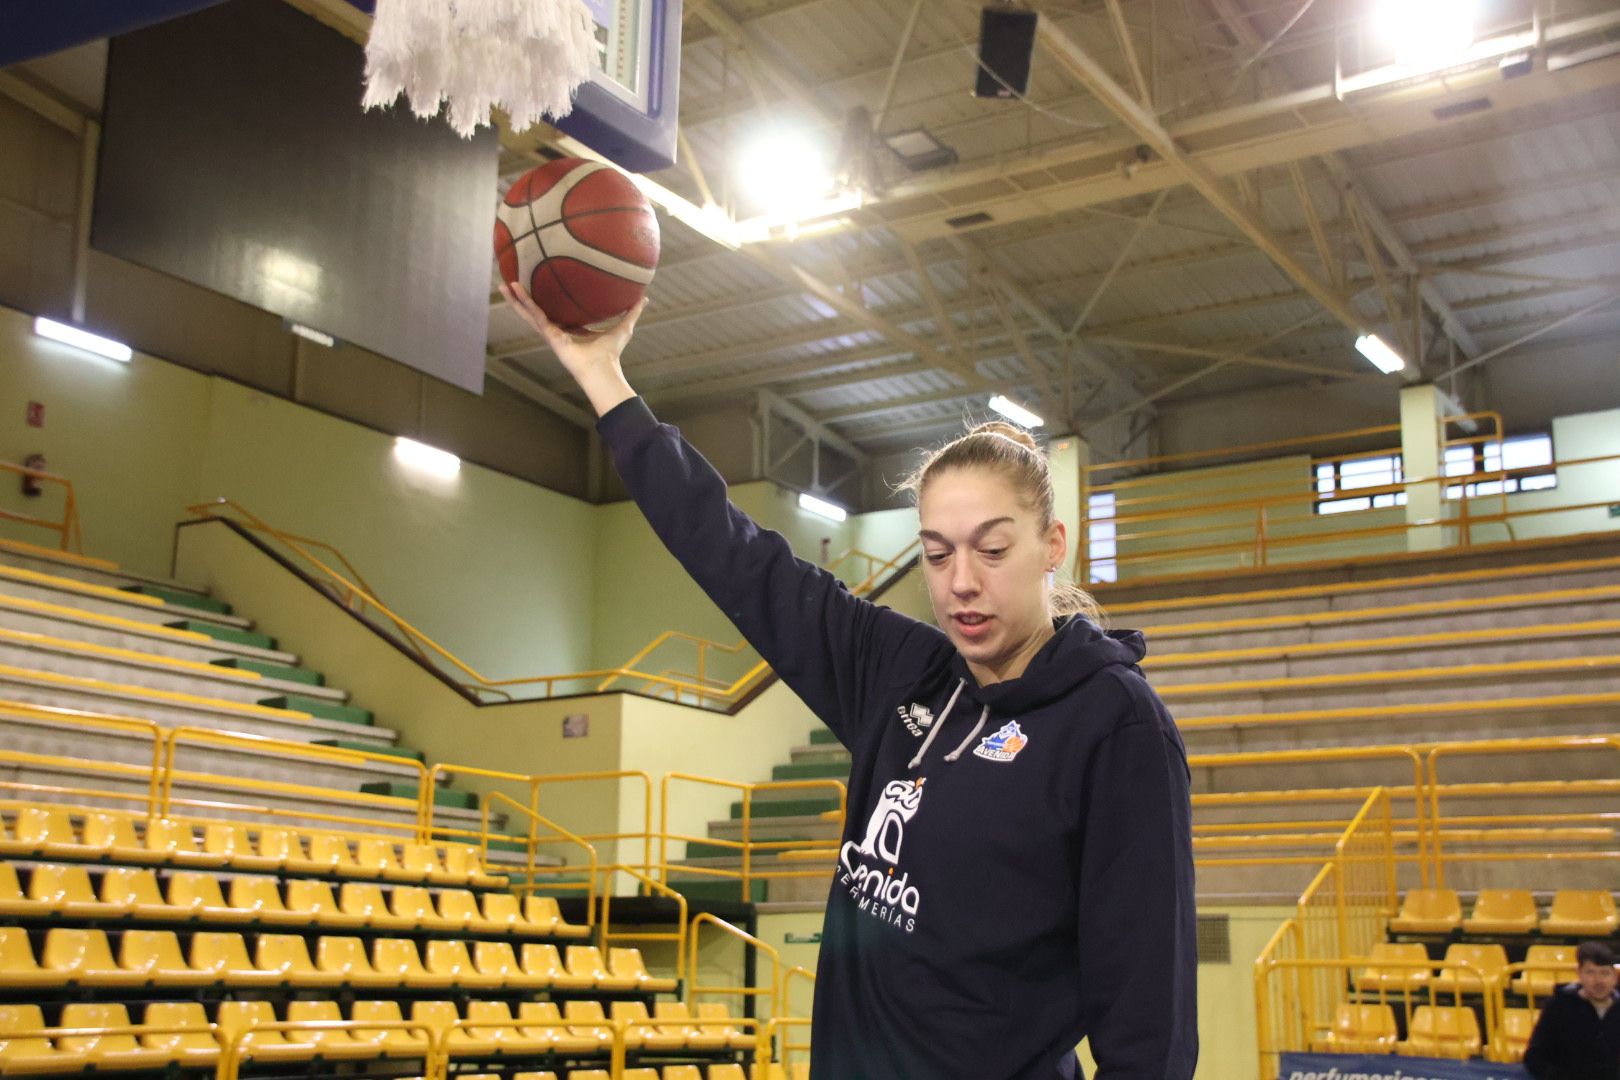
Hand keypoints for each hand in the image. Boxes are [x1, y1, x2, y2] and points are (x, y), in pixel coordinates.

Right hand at [499, 282, 644, 415]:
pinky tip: (514, 290)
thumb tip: (644, 298)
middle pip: (535, 310)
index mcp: (569, 328)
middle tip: (509, 282)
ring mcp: (550, 333)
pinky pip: (534, 315)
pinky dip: (524, 303)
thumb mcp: (624, 327)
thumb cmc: (611, 354)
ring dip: (515, 299)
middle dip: (522, 298)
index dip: (544, 300)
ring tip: (502, 284)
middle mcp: (556, 330)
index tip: (536, 286)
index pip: (553, 310)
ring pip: (528, 312)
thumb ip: (632, 312)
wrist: (603, 370)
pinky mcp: (549, 334)